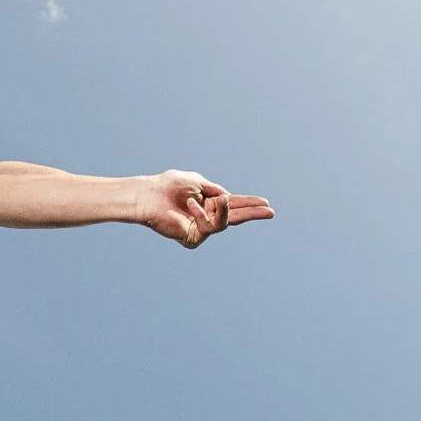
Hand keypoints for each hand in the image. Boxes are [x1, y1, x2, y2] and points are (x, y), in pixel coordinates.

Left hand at [138, 169, 273, 248]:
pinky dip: (200, 214)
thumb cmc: (169, 186)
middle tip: (270, 212)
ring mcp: (200, 229)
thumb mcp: (198, 181)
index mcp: (209, 202)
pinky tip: (190, 206)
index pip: (233, 204)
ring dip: (222, 210)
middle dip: (252, 214)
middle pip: (234, 218)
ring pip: (223, 224)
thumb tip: (229, 198)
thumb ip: (215, 189)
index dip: (249, 204)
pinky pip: (207, 227)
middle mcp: (206, 216)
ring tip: (216, 200)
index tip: (266, 203)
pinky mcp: (192, 239)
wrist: (150, 196)